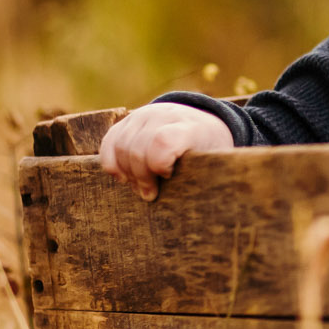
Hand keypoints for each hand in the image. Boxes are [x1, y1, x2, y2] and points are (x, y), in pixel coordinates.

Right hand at [98, 104, 233, 200]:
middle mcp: (164, 116)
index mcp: (190, 127)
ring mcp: (143, 115)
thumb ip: (212, 178)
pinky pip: (108, 143)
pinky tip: (125, 177)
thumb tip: (212, 213)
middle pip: (136, 148)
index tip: (167, 177)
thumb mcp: (219, 163)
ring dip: (126, 173)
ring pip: (119, 146)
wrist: (204, 121)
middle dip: (141, 178)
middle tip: (150, 195)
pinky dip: (112, 164)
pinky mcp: (127, 121)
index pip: (163, 141)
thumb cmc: (211, 150)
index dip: (158, 163)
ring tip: (140, 186)